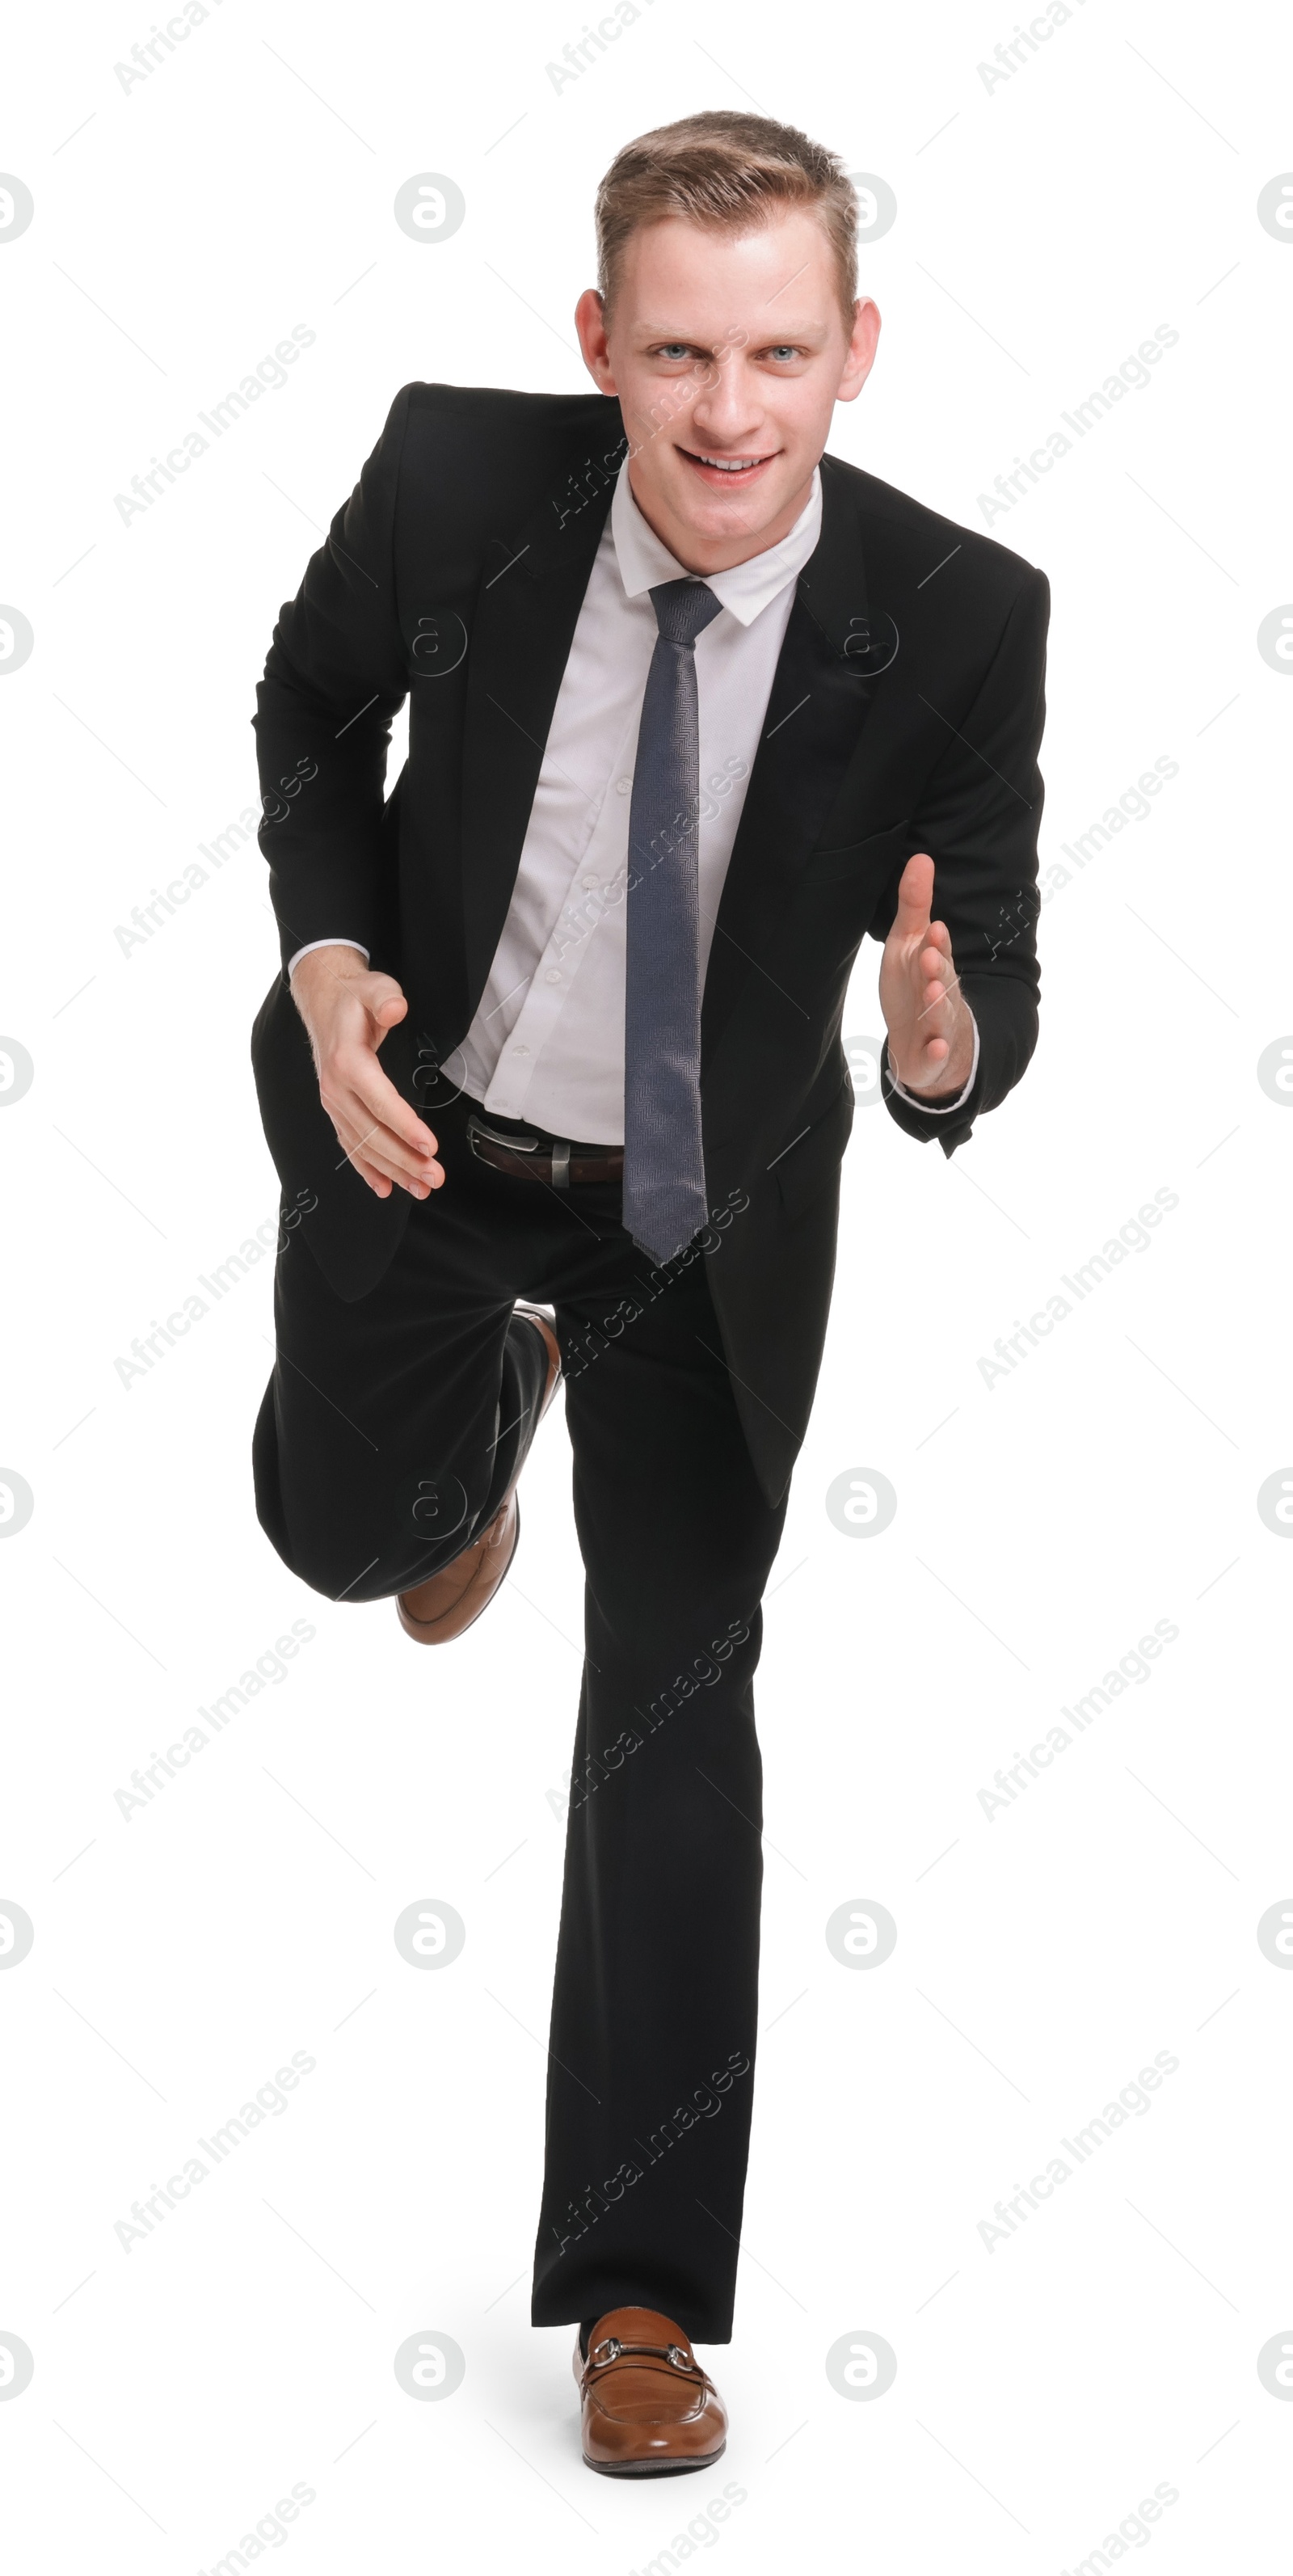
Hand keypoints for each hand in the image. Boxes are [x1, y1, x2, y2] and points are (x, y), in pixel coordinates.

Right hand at [289, 946, 442, 1199]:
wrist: (325, 1004)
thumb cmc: (354, 999)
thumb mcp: (373, 988)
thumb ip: (385, 998)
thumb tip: (394, 1009)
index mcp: (347, 1063)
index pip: (379, 1102)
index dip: (405, 1126)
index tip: (429, 1146)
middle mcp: (336, 1089)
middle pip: (373, 1133)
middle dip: (405, 1159)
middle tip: (435, 1176)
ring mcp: (335, 1105)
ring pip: (364, 1146)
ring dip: (393, 1170)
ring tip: (421, 1187)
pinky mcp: (338, 1112)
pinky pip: (351, 1146)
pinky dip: (368, 1170)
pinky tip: (386, 1187)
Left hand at [878, 853, 974, 1098]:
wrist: (918, 1042)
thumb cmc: (912, 987)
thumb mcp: (908, 945)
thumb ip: (914, 906)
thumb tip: (922, 857)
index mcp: (935, 966)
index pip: (938, 952)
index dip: (937, 943)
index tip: (934, 929)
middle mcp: (942, 995)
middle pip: (943, 982)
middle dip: (939, 970)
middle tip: (930, 957)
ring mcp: (939, 1026)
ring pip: (941, 1015)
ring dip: (938, 1005)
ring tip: (932, 993)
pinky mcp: (932, 1053)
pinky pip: (936, 1053)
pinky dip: (936, 1050)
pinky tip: (934, 1046)